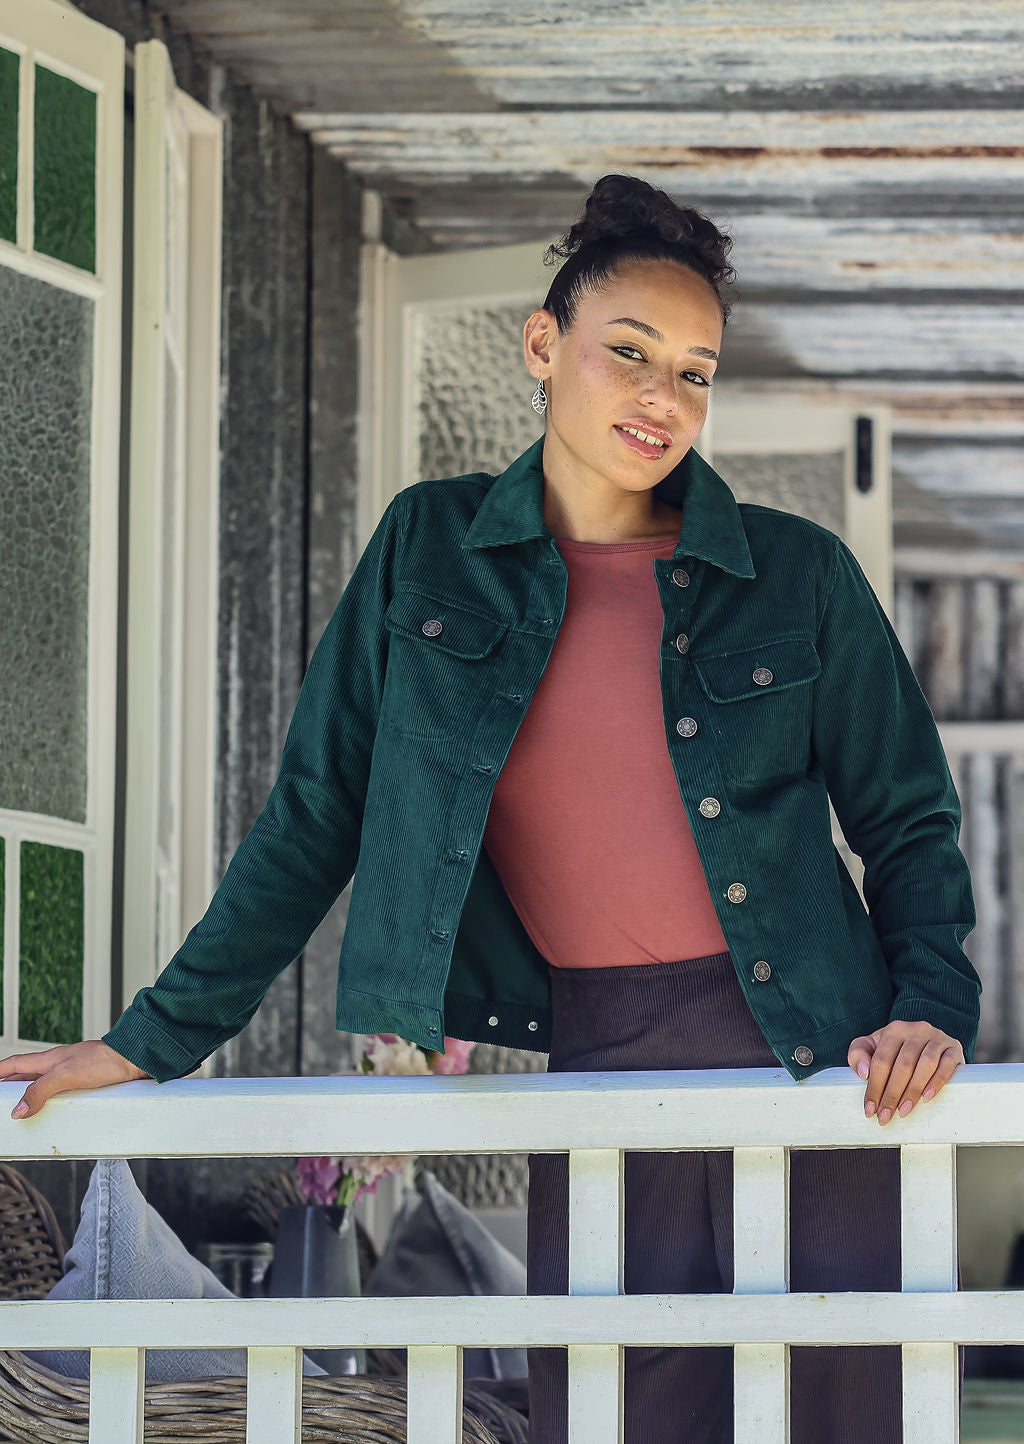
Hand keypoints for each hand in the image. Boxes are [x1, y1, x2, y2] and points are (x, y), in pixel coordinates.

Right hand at [0, 1041, 149, 1118]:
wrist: (135, 1058)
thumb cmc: (104, 1060)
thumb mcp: (66, 1075)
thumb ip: (40, 1090)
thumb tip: (17, 1110)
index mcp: (48, 1060)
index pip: (15, 1064)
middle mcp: (58, 1065)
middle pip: (27, 1075)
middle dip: (11, 1086)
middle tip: (4, 1102)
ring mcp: (72, 1072)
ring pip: (44, 1084)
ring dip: (32, 1095)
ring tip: (23, 1110)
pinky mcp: (87, 1081)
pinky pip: (62, 1092)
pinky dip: (52, 1101)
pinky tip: (55, 1110)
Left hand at [848, 1020, 963, 1124]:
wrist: (930, 1042)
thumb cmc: (896, 1049)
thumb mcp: (872, 1047)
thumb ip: (858, 1054)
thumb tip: (864, 1072)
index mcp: (894, 1029)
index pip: (881, 1060)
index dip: (874, 1086)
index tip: (870, 1109)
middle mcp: (917, 1029)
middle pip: (903, 1065)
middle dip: (892, 1094)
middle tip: (885, 1116)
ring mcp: (937, 1038)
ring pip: (925, 1065)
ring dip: (913, 1091)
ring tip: (903, 1111)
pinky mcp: (954, 1048)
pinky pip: (947, 1065)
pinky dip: (937, 1082)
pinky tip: (926, 1098)